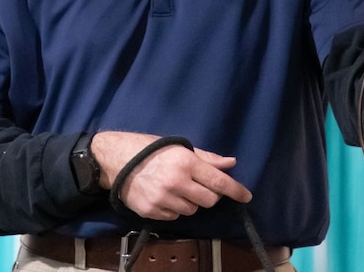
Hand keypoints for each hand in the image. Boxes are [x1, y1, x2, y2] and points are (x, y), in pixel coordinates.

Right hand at [90, 131, 251, 220]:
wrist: (116, 160)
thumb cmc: (151, 150)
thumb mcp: (179, 148)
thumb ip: (207, 158)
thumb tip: (231, 163)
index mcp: (186, 163)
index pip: (218, 181)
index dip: (235, 190)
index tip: (246, 196)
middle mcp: (176, 182)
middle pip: (209, 201)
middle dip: (209, 195)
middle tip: (200, 186)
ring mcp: (163, 199)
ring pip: (192, 210)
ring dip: (190, 202)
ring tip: (177, 188)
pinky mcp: (151, 211)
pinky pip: (175, 216)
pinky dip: (175, 208)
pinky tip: (165, 196)